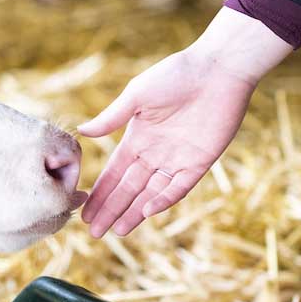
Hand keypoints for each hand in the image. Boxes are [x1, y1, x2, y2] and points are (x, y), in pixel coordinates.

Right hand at [78, 8, 292, 237]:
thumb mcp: (136, 96)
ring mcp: (177, 159)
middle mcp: (155, 153)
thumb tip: (81, 132)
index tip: (84, 212)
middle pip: (129, 188)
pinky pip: (179, 187)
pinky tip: (147, 212)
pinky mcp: (200, 162)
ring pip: (151, 193)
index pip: (114, 173)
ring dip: (134, 212)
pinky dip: (164, 200)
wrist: (218, 69)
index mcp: (137, 139)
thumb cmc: (176, 75)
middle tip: (95, 232)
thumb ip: (111, 118)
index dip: (100, 193)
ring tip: (118, 231)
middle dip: (111, 209)